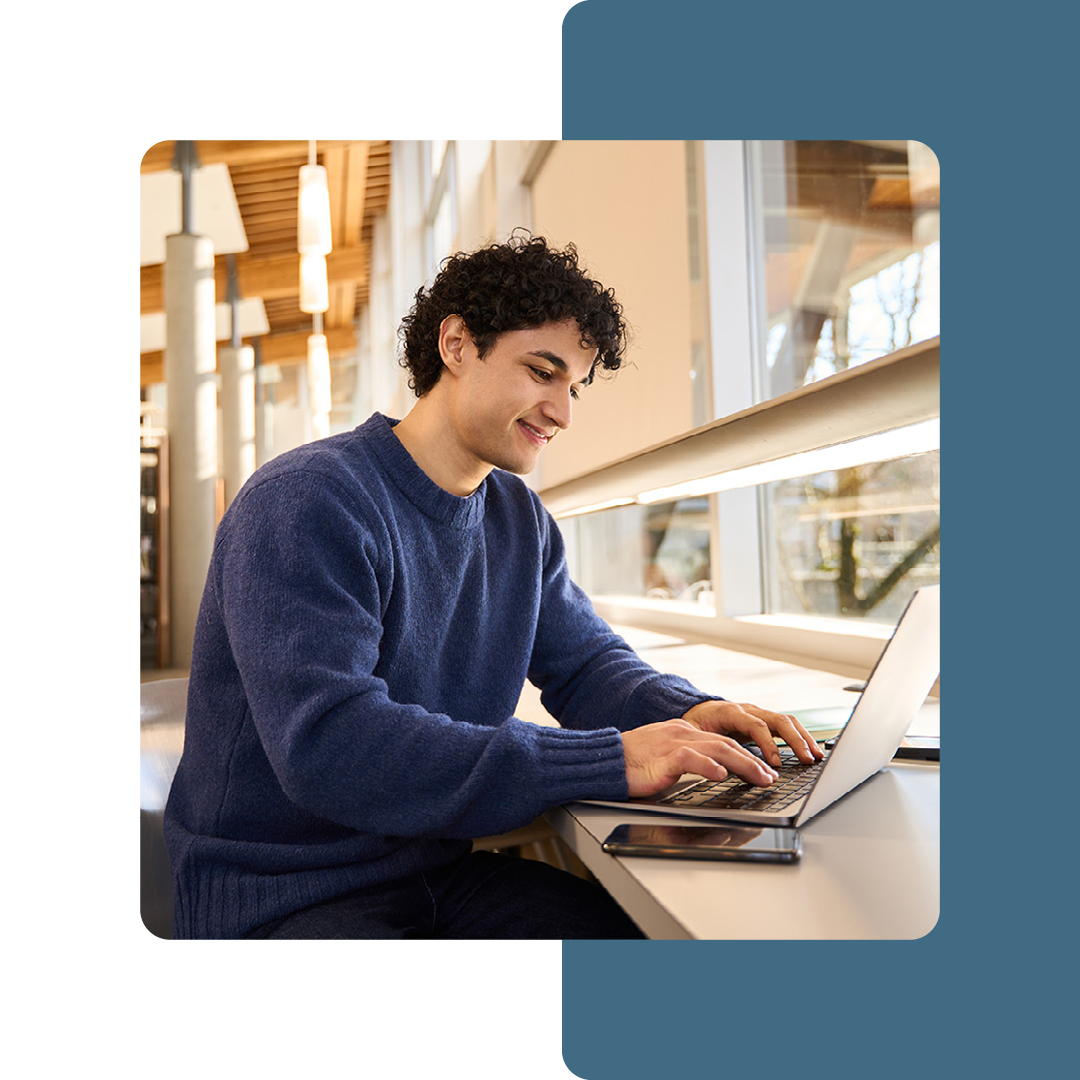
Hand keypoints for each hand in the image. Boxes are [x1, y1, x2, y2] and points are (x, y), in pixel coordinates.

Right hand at [621, 719, 779, 798]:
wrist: (604, 759)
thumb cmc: (632, 763)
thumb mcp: (666, 757)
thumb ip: (688, 760)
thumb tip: (714, 771)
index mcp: (684, 732)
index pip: (723, 741)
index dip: (747, 756)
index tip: (763, 770)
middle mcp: (683, 734)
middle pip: (726, 744)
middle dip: (753, 762)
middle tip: (770, 777)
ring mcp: (673, 744)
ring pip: (717, 749)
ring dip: (743, 765)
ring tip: (759, 778)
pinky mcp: (662, 758)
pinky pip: (690, 759)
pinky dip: (708, 766)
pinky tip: (721, 775)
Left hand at [681, 700, 823, 769]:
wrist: (697, 709)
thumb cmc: (695, 723)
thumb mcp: (693, 734)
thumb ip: (703, 746)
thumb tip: (711, 765)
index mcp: (731, 712)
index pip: (756, 726)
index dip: (768, 744)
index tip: (775, 763)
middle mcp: (749, 710)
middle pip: (778, 720)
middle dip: (795, 741)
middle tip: (807, 760)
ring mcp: (759, 713)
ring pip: (787, 721)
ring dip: (804, 738)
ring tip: (816, 757)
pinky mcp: (765, 720)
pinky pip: (787, 726)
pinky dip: (801, 737)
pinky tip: (810, 752)